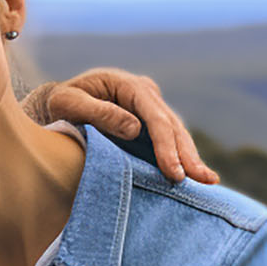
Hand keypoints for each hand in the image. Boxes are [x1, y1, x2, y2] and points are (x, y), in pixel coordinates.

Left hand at [22, 68, 217, 184]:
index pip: (155, 117)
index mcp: (128, 85)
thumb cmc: (59, 102)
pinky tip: (194, 174)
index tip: (174, 171)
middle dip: (187, 154)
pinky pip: (168, 139)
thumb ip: (99, 113)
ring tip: (208, 180)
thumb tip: (135, 128)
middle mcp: (145, 93)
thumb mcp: (68, 103)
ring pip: (176, 133)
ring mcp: (150, 106)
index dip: (166, 145)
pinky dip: (180, 156)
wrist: (57, 103)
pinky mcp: (149, 122)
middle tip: (204, 179)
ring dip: (191, 157)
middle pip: (172, 125)